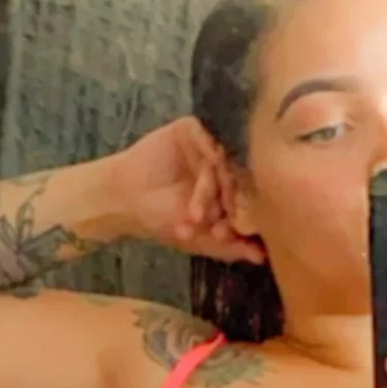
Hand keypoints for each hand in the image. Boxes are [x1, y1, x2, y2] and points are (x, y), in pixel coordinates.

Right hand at [106, 118, 266, 264]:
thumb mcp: (199, 240)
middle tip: (214, 227)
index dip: (241, 220)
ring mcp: (209, 146)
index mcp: (231, 191)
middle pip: (238, 180)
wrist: (124, 199)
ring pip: (222, 163)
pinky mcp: (192, 129)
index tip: (228, 236)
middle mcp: (224, 167)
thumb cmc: (161, 219)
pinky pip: (207, 137)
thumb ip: (230, 247)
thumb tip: (262, 258)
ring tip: (194, 215)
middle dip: (227, 206)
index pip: (248, 201)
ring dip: (209, 191)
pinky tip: (201, 173)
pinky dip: (205, 155)